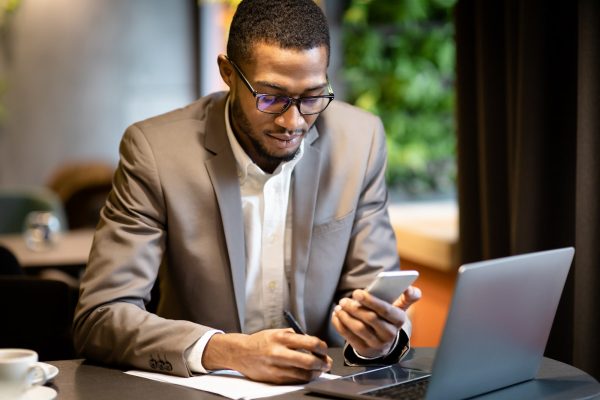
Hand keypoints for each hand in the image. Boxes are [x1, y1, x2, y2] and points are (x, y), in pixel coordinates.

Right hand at [201, 329, 331, 383]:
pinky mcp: (275, 378)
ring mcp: (277, 367)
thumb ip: (293, 336)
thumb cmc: (260, 342)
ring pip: (304, 374)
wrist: (240, 353)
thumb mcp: (276, 332)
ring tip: (319, 370)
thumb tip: (313, 343)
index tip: (324, 349)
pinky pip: (295, 380)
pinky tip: (307, 374)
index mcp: (281, 338)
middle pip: (309, 362)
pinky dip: (304, 378)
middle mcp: (279, 352)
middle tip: (327, 363)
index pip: (310, 343)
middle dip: (323, 363)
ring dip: (316, 373)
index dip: (322, 348)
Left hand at [332, 286, 421, 357]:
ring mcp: (377, 344)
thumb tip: (409, 288)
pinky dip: (340, 324)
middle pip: (370, 319)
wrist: (383, 342)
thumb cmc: (388, 317)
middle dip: (354, 308)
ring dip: (345, 316)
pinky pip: (349, 337)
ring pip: (359, 328)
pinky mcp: (365, 350)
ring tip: (339, 306)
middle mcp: (390, 334)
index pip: (385, 310)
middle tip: (343, 300)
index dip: (371, 301)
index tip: (357, 292)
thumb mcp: (399, 307)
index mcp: (399, 320)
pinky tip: (336, 315)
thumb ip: (408, 296)